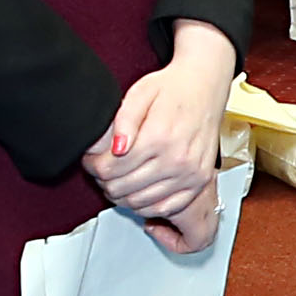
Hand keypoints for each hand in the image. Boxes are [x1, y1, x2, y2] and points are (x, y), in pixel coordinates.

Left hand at [83, 23, 239, 240]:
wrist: (205, 87)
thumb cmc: (172, 88)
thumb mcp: (141, 93)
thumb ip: (124, 120)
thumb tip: (116, 148)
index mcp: (159, 137)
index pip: (111, 168)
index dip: (93, 166)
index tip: (90, 160)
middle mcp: (178, 159)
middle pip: (123, 188)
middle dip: (103, 181)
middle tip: (100, 170)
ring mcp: (191, 174)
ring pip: (141, 202)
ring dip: (121, 195)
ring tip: (117, 180)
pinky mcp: (199, 182)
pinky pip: (167, 208)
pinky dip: (146, 206)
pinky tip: (137, 192)